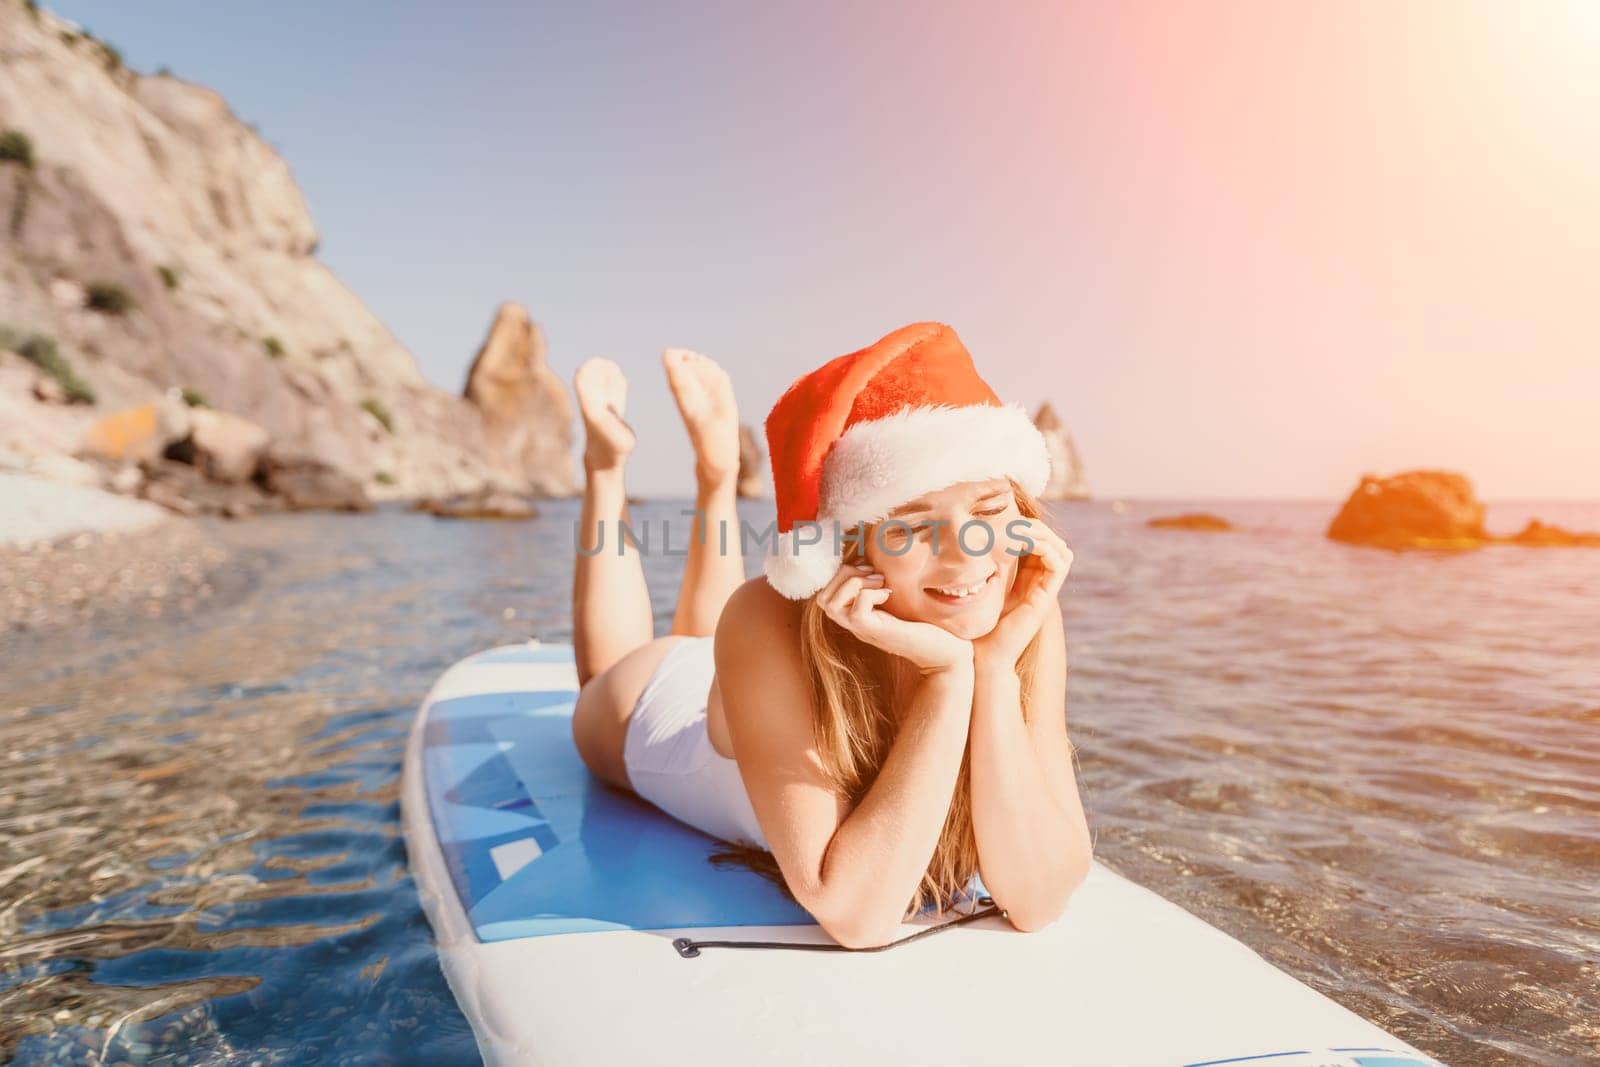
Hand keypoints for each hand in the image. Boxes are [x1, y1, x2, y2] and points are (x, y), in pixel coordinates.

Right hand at [817, 561, 972, 673]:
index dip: (839, 574)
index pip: (824, 594)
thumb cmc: (926, 623)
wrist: (945, 652)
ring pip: (831, 604)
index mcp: (857, 614)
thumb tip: (874, 555)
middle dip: (843, 575)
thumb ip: (883, 583)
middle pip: (822, 598)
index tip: (867, 567)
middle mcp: (855, 624)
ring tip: (879, 581)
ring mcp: (863, 630)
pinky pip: (856, 611)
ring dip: (853, 583)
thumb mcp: (899, 598)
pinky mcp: (877, 633)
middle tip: (873, 573)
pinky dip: (869, 594)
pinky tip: (888, 593)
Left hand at [973, 518, 1072, 671]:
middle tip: (1015, 519)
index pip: (1039, 543)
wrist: (982, 657)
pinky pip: (1059, 565)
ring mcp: (1045, 592)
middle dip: (1037, 527)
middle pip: (1053, 543)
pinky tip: (1023, 542)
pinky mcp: (1045, 599)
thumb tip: (961, 543)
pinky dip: (1046, 548)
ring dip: (1043, 534)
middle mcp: (1039, 584)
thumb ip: (978, 569)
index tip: (1006, 518)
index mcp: (1026, 579)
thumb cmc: (974, 626)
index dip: (1028, 527)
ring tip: (1020, 528)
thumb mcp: (976, 589)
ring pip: (1061, 550)